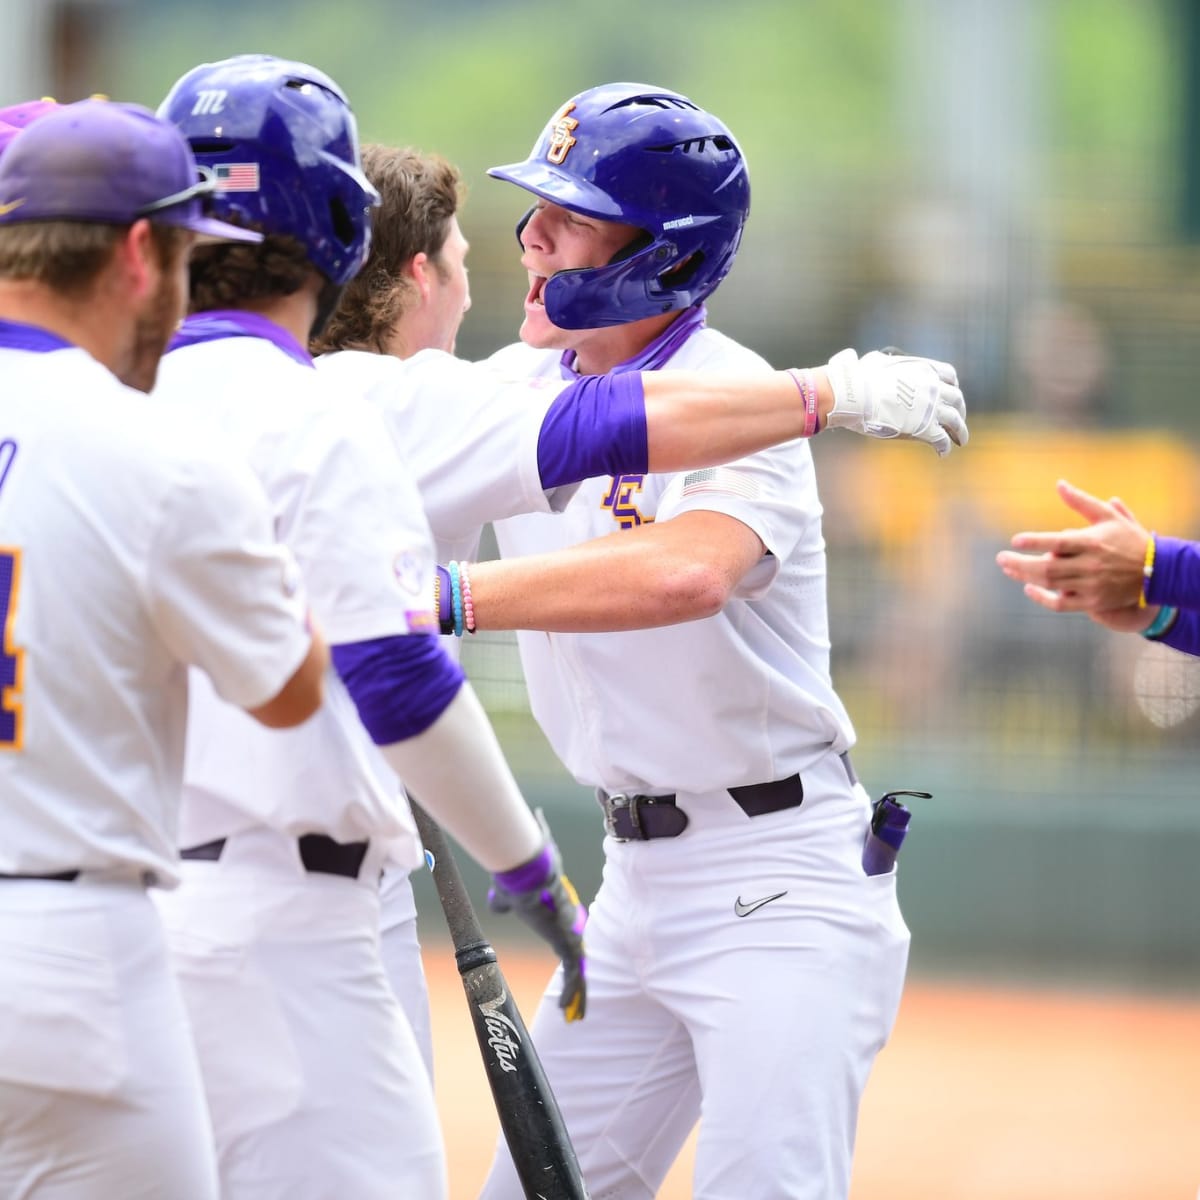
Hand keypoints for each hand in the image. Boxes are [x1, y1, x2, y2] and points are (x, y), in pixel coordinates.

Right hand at [488, 813, 586, 1021]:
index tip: (567, 978)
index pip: (567, 945)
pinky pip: (574, 974)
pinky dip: (571, 992)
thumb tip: (498, 905)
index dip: (568, 964)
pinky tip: (564, 1009)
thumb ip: (504, 904)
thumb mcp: (506, 898)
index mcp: (557, 919)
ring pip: (578, 971)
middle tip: (577, 1007)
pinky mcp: (569, 943)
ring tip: (574, 1017)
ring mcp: (571, 936)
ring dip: (577, 995)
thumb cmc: (517, 882)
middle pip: (576, 962)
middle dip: (577, 986)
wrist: (527, 876)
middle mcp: (568, 928)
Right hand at [823, 348, 967, 456]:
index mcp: (924, 369)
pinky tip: (943, 453)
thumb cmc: (859, 378)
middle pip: (956, 399)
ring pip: (955, 421)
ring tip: (961, 440)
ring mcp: (932, 408)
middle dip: (959, 410)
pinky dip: (944, 447)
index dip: (952, 385)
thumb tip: (879, 362)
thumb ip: (887, 363)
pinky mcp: (925, 428)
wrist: (856, 395)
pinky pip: (941, 440)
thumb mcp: (878, 361)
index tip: (951, 391)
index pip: (949, 375)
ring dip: (960, 431)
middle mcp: (933, 387)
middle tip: (957, 420)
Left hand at [995, 480, 1151, 620]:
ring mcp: (1091, 585)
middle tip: (1000, 558)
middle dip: (1020, 564)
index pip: (1060, 542)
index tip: (1016, 540)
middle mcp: (1090, 565)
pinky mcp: (1093, 602)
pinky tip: (1029, 588)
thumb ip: (1081, 502)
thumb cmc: (1128, 539)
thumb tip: (1059, 484)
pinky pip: (1061, 603)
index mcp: (1093, 542)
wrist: (1157, 571)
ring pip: (1052, 584)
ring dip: (1026, 577)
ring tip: (1008, 569)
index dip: (1036, 541)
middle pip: (1049, 567)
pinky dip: (1043, 598)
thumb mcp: (1108, 516)